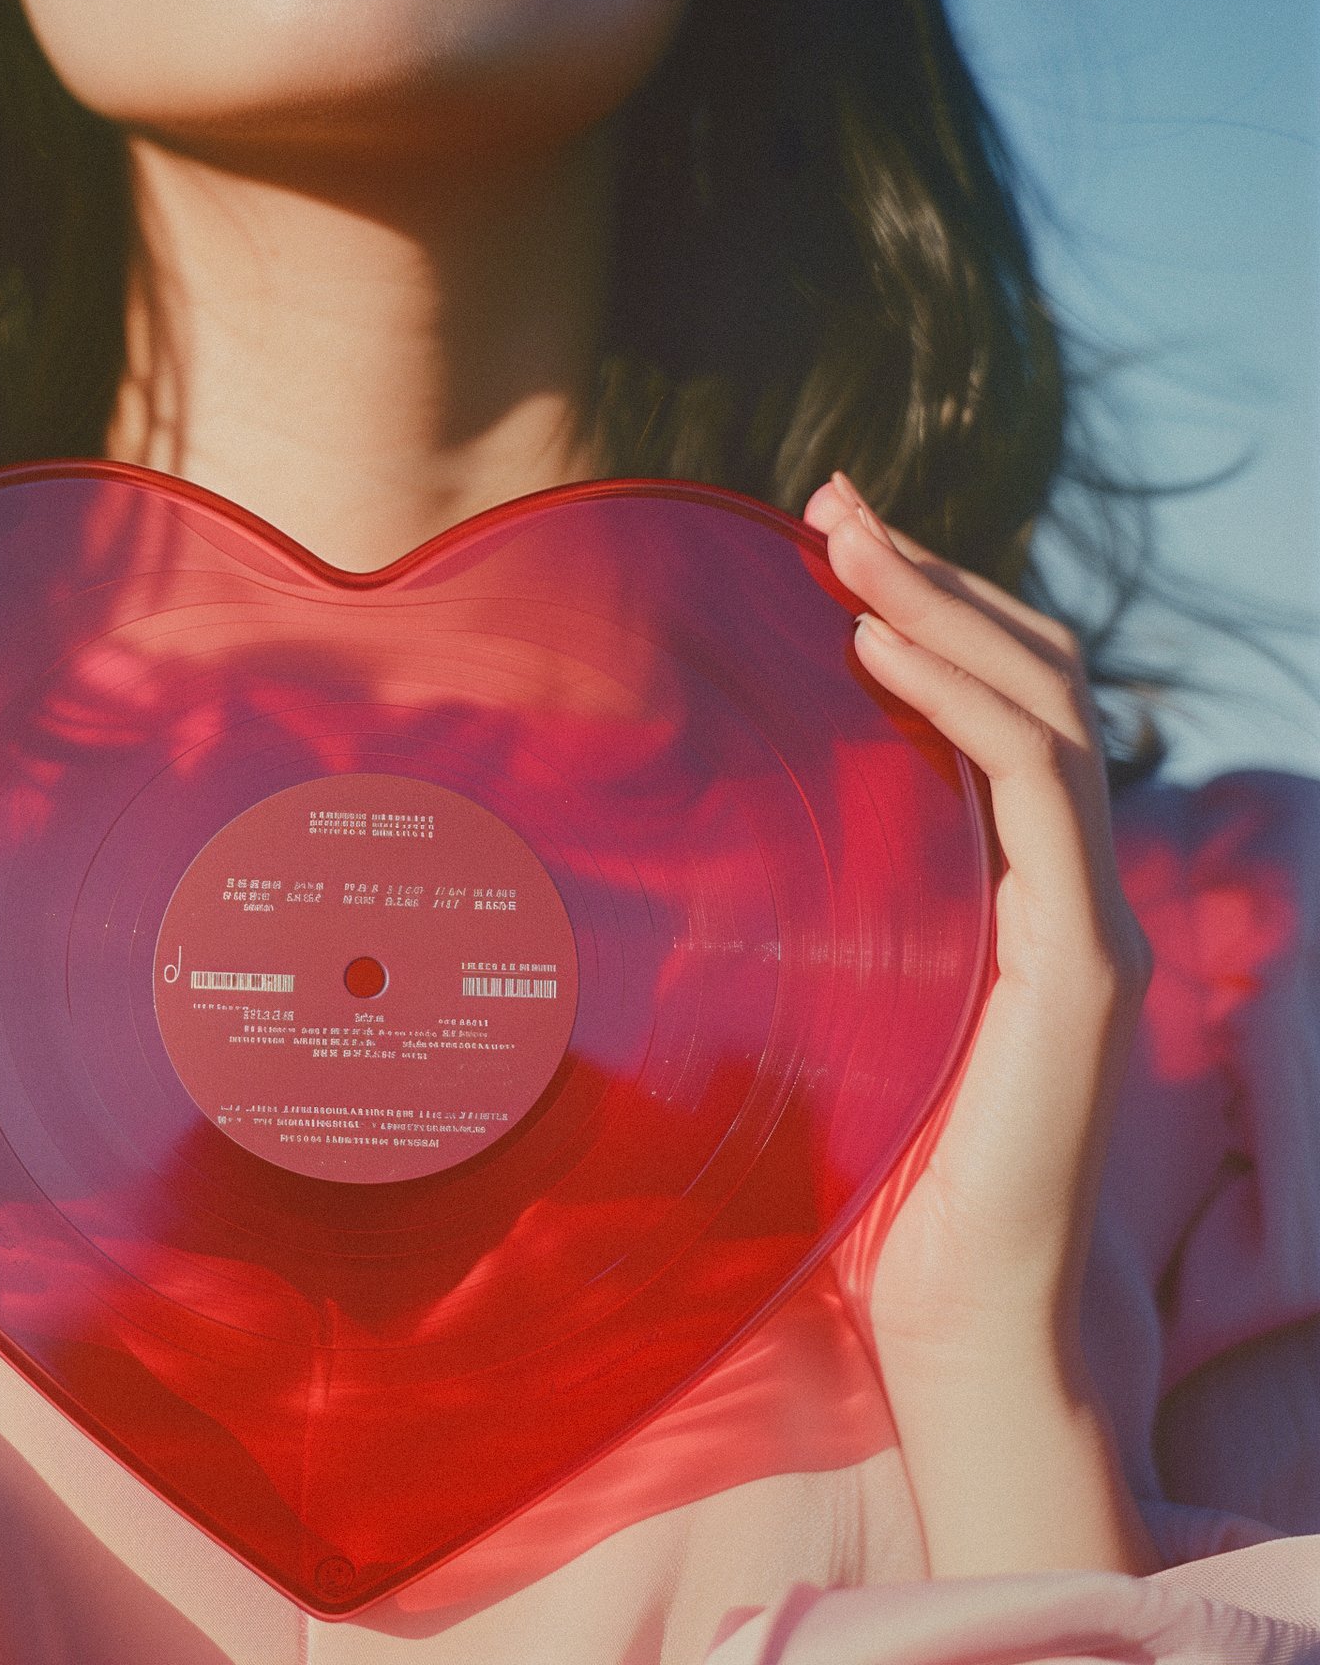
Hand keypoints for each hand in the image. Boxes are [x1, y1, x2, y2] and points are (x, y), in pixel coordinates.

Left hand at [803, 471, 1156, 1574]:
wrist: (955, 1304)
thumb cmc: (881, 1165)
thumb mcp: (844, 993)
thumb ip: (832, 905)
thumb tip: (718, 828)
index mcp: (1017, 885)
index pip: (1004, 705)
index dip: (931, 611)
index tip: (833, 540)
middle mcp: (1071, 883)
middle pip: (1036, 679)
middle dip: (937, 578)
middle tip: (837, 503)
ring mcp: (1088, 915)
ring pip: (1049, 709)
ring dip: (945, 609)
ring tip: (849, 540)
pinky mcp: (1079, 962)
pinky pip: (1039, 790)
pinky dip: (965, 702)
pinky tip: (876, 648)